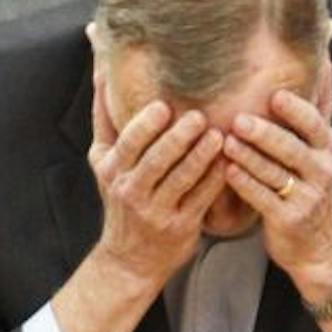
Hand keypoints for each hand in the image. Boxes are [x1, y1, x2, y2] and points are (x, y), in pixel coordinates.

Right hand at [87, 80, 227, 291]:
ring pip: (182, 179)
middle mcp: (131, 191)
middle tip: (199, 116)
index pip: (128, 144)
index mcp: (112, 170)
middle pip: (156, 160)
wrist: (128, 259)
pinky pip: (202, 199)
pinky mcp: (181, 226)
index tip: (163, 105)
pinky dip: (216, 179)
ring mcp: (157, 211)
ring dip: (202, 155)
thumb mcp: (103, 163)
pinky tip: (230, 161)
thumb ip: (104, 120)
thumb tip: (101, 73)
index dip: (145, 125)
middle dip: (178, 138)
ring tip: (219, 135)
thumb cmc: (121, 199)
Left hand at [221, 66, 331, 298]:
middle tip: (239, 120)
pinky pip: (263, 199)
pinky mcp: (288, 220)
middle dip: (266, 134)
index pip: (315, 124)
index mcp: (325, 149)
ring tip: (226, 142)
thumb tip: (325, 60)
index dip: (296, 111)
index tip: (275, 95)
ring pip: (275, 173)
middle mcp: (320, 171)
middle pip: (292, 148)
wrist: (319, 245)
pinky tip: (227, 171)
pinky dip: (244, 184)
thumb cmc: (309, 187)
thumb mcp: (319, 150)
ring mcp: (305, 197)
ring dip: (249, 157)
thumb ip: (317, 109)